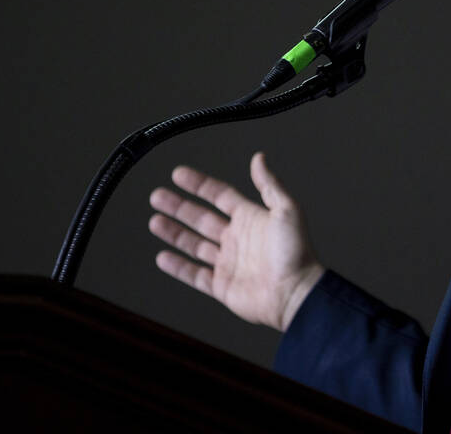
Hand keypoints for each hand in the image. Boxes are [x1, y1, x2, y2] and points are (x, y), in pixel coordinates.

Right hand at [148, 152, 323, 330]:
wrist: (295, 293)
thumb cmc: (296, 252)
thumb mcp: (286, 209)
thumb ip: (269, 184)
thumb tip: (259, 158)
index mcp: (251, 219)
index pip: (219, 195)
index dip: (199, 184)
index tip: (178, 174)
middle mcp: (238, 239)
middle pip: (201, 218)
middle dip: (178, 207)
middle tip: (157, 196)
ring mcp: (229, 263)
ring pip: (194, 244)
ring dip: (174, 233)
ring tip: (155, 221)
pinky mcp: (223, 286)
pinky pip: (195, 275)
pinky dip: (178, 267)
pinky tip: (163, 257)